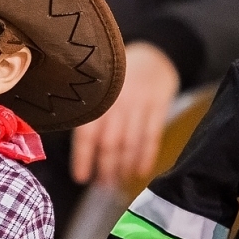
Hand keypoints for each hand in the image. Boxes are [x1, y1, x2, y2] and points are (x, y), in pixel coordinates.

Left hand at [71, 42, 179, 186]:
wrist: (154, 53)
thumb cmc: (118, 77)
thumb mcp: (99, 84)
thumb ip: (89, 110)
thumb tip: (78, 148)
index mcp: (96, 98)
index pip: (87, 134)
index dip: (83, 158)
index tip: (81, 178)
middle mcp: (117, 101)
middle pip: (110, 142)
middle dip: (105, 167)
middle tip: (102, 186)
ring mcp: (140, 103)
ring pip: (130, 142)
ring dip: (124, 166)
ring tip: (117, 183)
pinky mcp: (159, 105)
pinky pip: (152, 135)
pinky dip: (146, 156)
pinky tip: (140, 172)